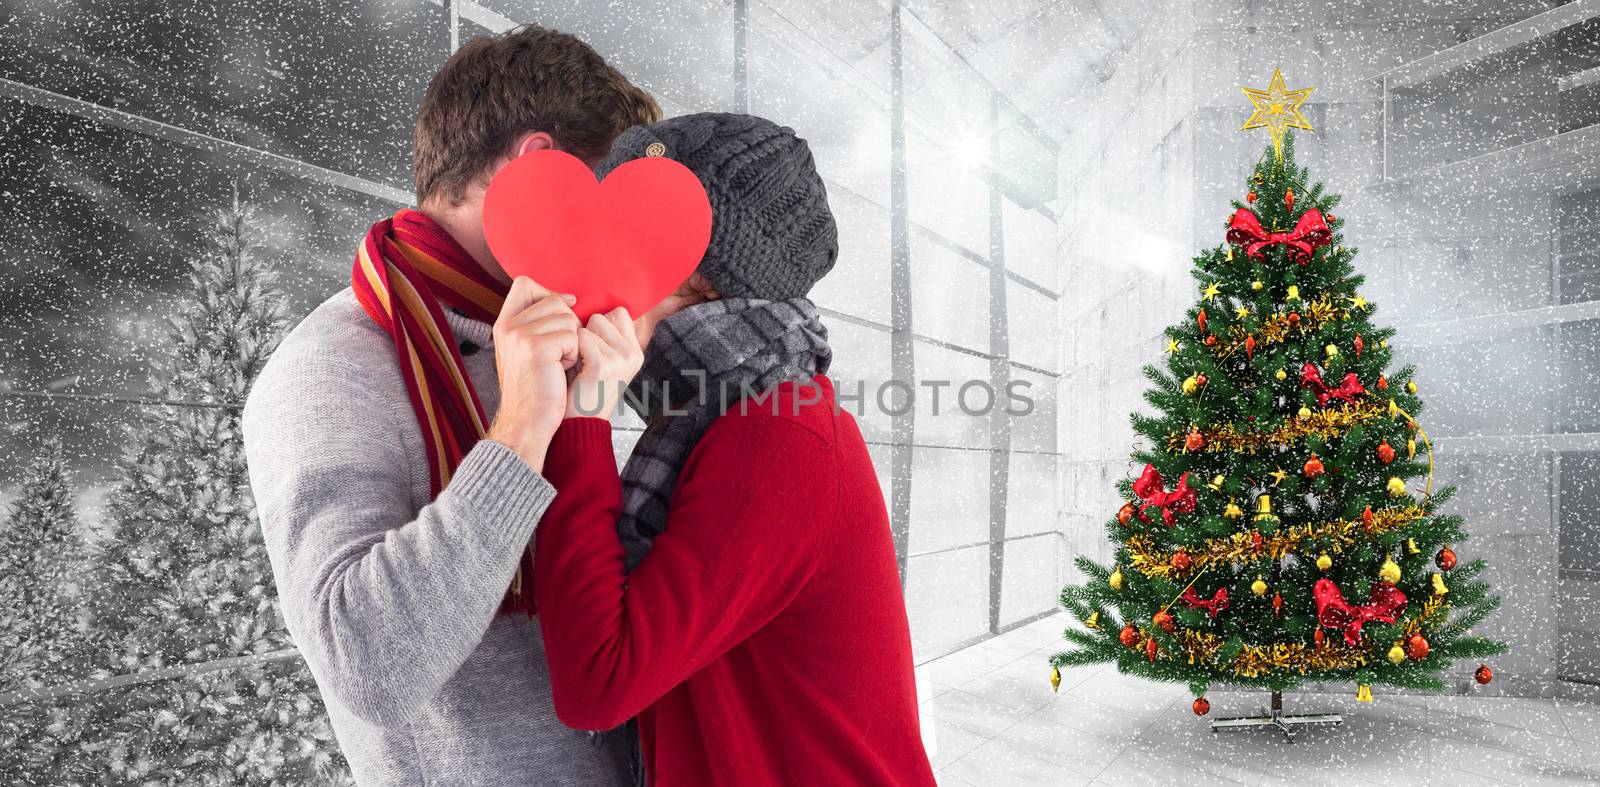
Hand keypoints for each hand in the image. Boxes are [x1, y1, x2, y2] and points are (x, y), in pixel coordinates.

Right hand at [487, 276, 579, 470]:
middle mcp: (508, 327)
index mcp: (504, 325)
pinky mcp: (537, 347)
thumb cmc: (536, 390)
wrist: (527, 423)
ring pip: (567, 319)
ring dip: (572, 343)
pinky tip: (561, 372)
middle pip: (555, 301)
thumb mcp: (529, 351)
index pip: (525, 284)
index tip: (566, 310)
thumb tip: (570, 299)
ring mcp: (520, 335)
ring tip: (558, 365)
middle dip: (568, 326)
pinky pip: (573, 337)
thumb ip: (539, 324)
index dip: (549, 292)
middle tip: (558, 355)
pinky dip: (575, 355)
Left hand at [566, 307, 644, 420]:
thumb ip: (608, 337)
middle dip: (588, 332)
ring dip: (578, 342)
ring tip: (580, 364)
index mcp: (636, 351)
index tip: (592, 345)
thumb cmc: (585, 390)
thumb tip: (598, 309)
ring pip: (591, 325)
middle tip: (584, 357)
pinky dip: (572, 349)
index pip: (620, 312)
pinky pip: (582, 337)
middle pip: (604, 316)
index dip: (600, 325)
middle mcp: (633, 354)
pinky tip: (575, 368)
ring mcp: (620, 359)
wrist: (581, 423)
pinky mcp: (603, 365)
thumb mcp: (606, 361)